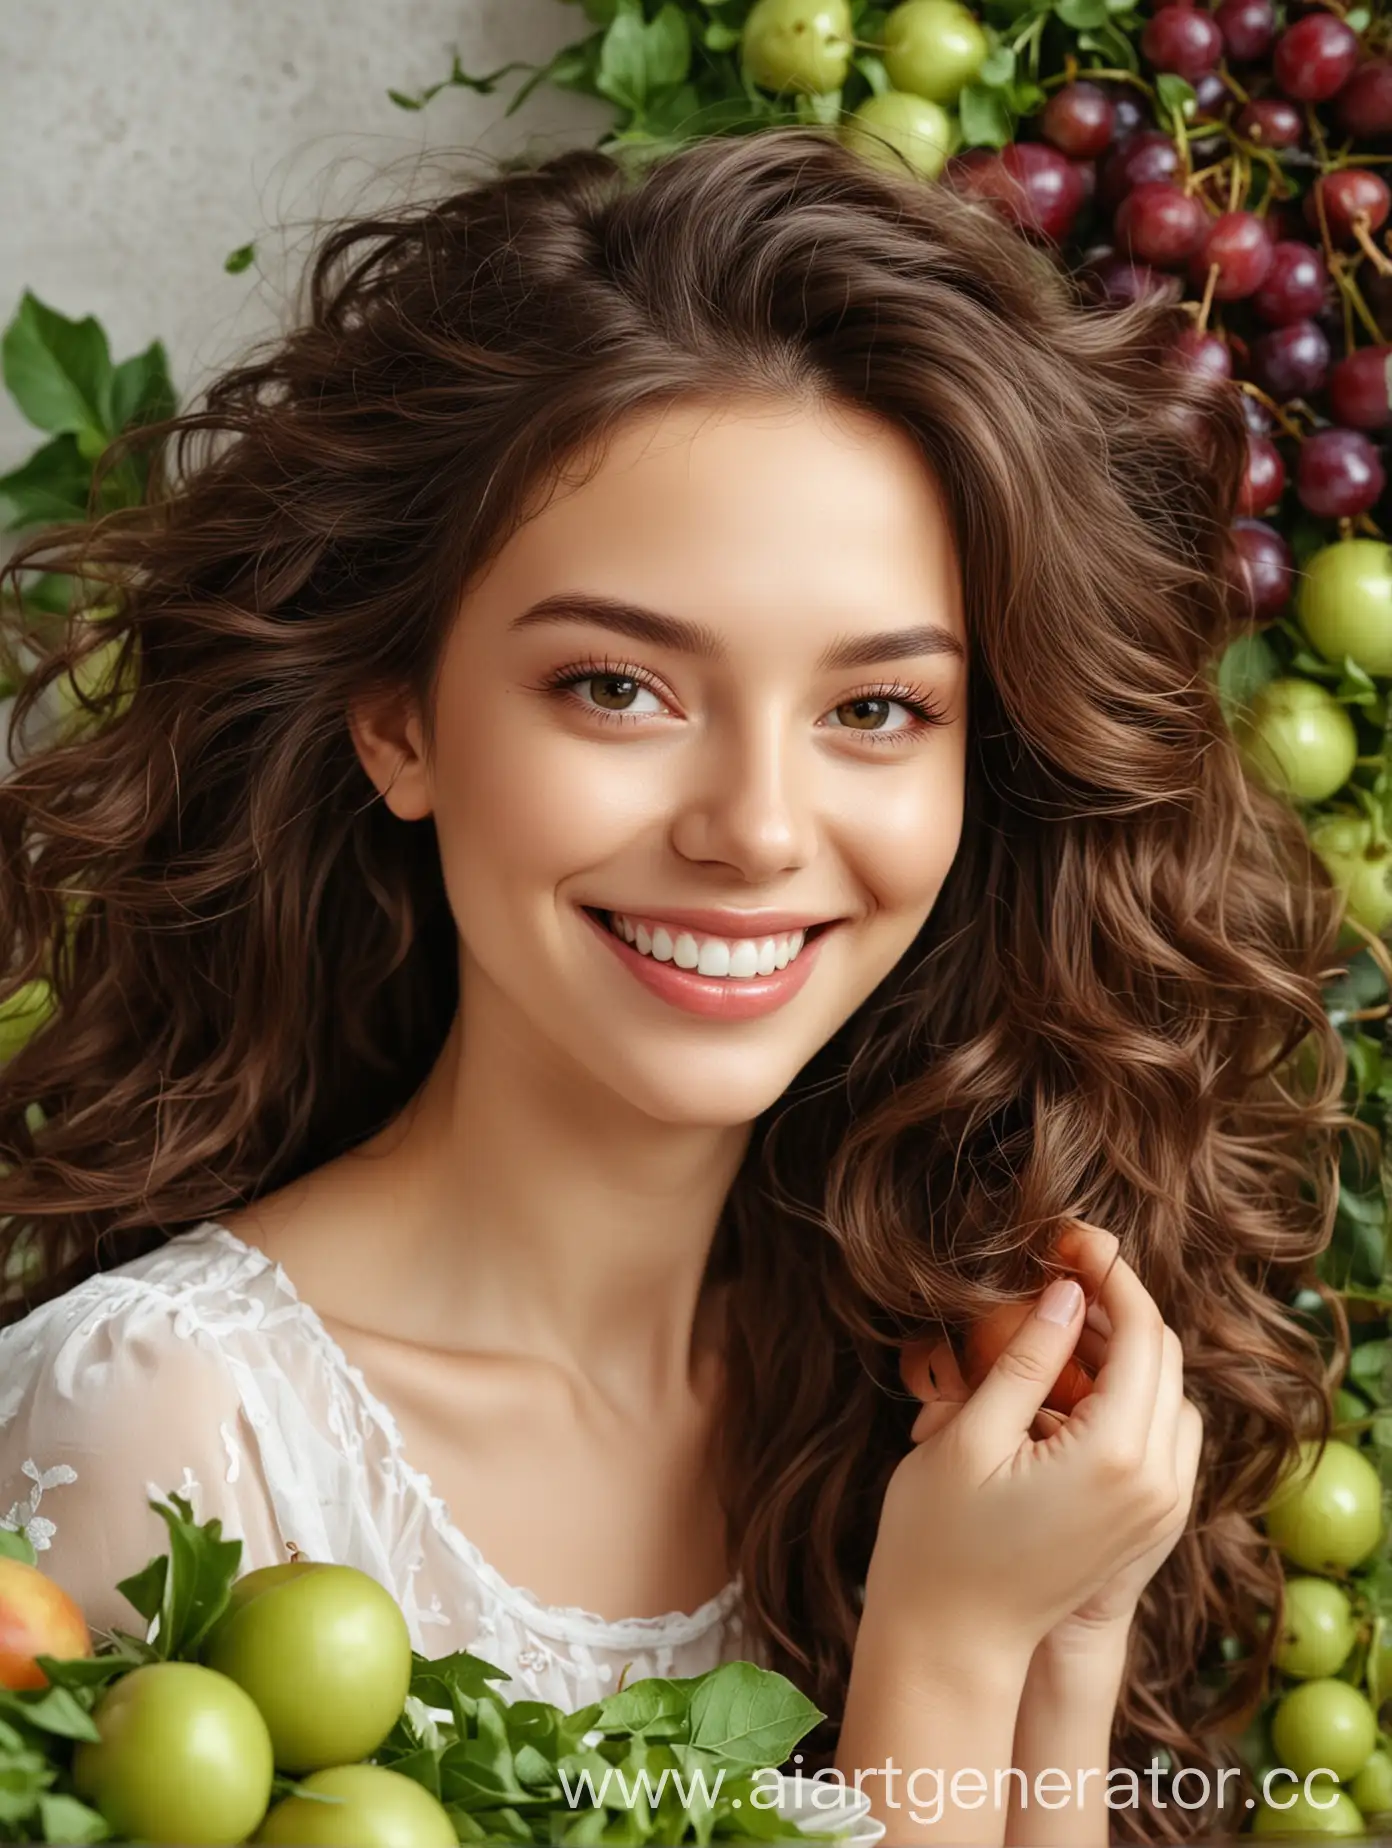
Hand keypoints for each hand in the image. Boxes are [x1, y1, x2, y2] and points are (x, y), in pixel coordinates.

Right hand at [867, 1223, 1202, 1669]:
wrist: (952, 1646)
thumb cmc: (938, 1541)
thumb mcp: (970, 1435)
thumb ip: (1028, 1358)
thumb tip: (1067, 1292)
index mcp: (1115, 1456)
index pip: (1143, 1333)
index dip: (1111, 1274)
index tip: (1071, 1238)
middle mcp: (1157, 1483)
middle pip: (1165, 1358)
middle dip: (1118, 1305)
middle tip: (1060, 1272)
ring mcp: (1161, 1510)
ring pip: (1171, 1395)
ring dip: (1127, 1352)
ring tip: (1060, 1330)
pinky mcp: (1150, 1525)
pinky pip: (1165, 1437)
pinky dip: (1132, 1397)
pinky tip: (1073, 1388)